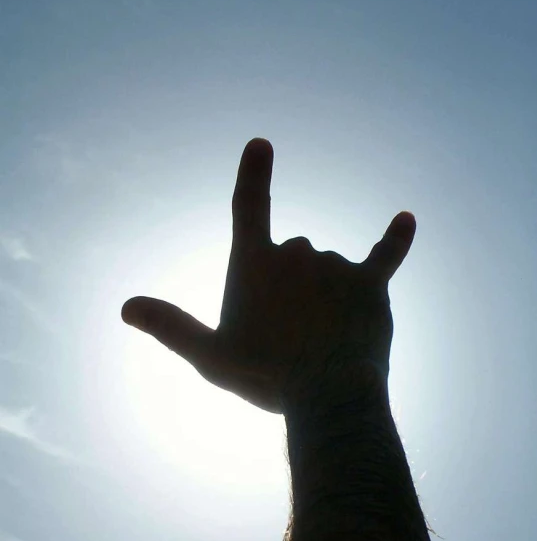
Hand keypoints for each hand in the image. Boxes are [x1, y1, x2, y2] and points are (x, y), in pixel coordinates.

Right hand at [121, 138, 415, 413]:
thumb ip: (169, 326)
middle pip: (292, 252)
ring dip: (326, 292)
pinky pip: (386, 253)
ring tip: (321, 341)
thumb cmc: (264, 377)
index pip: (249, 206)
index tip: (262, 143)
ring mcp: (335, 266)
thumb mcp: (208, 356)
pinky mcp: (370, 284)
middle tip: (289, 335)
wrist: (328, 397)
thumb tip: (125, 308)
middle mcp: (295, 253)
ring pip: (330, 266)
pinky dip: (396, 238)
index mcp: (253, 263)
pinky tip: (406, 219)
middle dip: (290, 284)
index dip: (254, 174)